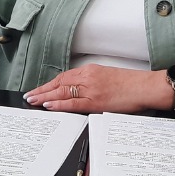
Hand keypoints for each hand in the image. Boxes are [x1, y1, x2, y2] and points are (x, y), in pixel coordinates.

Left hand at [24, 64, 174, 116]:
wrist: (145, 86)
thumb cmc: (130, 84)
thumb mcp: (107, 77)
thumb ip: (91, 82)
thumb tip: (77, 91)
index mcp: (90, 70)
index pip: (64, 77)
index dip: (49, 84)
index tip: (39, 89)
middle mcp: (88, 76)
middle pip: (59, 83)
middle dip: (42, 90)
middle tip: (29, 96)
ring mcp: (91, 88)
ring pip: (62, 92)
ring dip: (46, 97)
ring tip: (33, 101)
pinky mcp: (96, 100)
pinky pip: (73, 103)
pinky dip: (59, 104)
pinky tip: (49, 105)